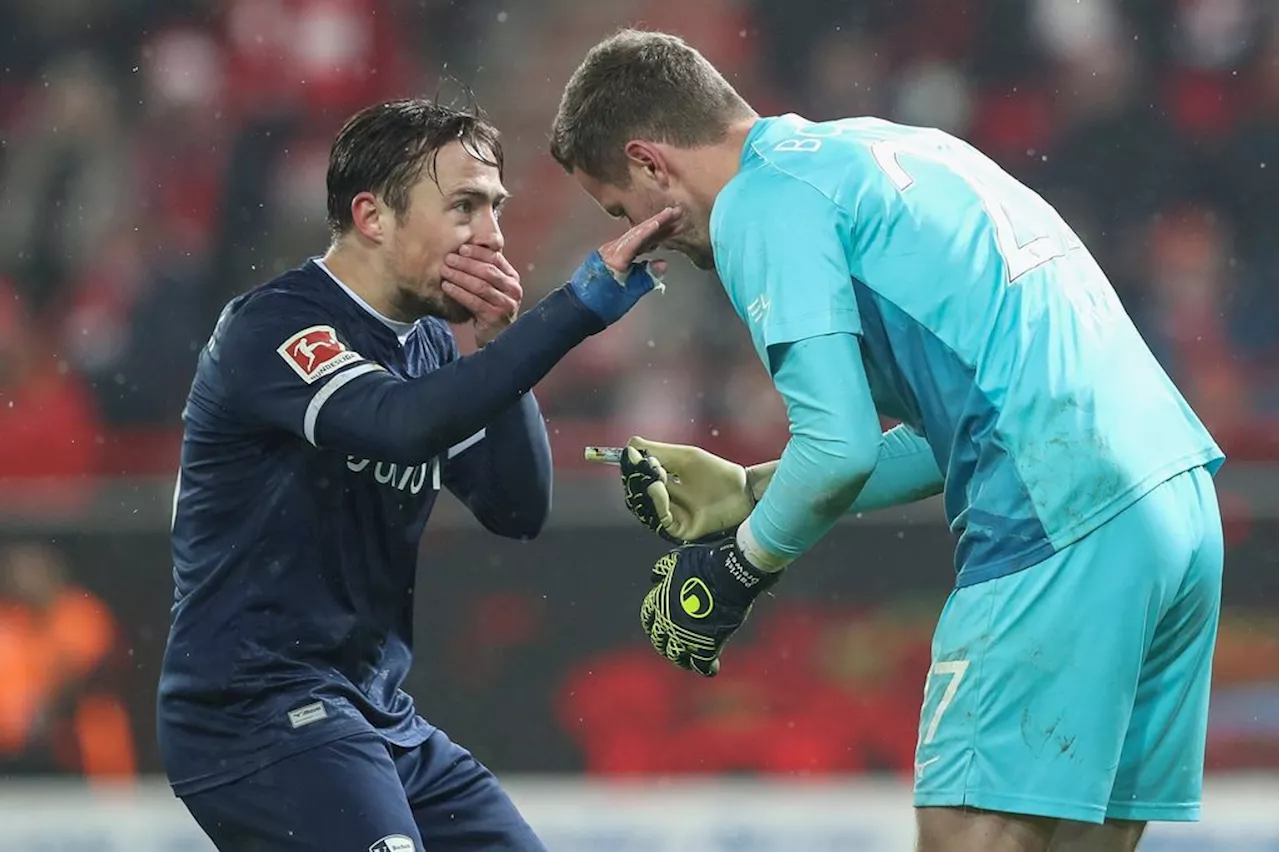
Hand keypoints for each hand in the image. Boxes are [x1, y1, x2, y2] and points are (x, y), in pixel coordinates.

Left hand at [441, 245, 522, 345]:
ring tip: (444, 271)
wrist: (498, 337)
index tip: (461, 248)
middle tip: (448, 258)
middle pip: (487, 271)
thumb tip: (463, 250)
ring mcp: (506, 304)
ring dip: (460, 276)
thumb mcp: (493, 288)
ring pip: (480, 285)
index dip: (478, 252)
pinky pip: (474, 301)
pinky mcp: (495, 317)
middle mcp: (513, 290)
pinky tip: (446, 287)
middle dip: (466, 263)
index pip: (496, 258)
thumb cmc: (491, 308)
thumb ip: (485, 271)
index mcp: (513, 278)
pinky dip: (458, 292)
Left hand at [568, 206, 683, 324]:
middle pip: (638, 232)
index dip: (654, 227)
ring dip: (654, 232)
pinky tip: (656, 242)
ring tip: (673, 225)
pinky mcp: (611, 259)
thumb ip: (645, 278)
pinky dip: (645, 241)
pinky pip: (632, 246)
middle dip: (659, 222)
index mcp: (616, 256)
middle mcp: (612, 249)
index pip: (638, 237)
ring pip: (636, 238)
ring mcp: (610, 253)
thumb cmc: (602, 304)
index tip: (668, 215)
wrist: (577, 310)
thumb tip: (663, 264)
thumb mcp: (627, 294)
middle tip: (677, 212)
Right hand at [621, 437, 754, 543]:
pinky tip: (659, 487)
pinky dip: (657, 502)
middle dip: (637, 477)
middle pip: (637, 493)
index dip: (633, 468)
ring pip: (645, 506)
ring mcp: (672, 516)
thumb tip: (628, 448)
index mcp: (664, 483)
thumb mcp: (684, 456)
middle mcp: (665, 501)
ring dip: (646, 488)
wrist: (742, 491)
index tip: (631, 455)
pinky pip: (660, 519)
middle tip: (644, 463)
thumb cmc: (716, 472)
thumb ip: (657, 451)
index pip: (638, 478)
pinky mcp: (679, 530)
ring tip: (655, 473)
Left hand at [641, 537, 782, 676]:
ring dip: (681, 658)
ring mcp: (686, 637)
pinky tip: (712, 668)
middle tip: (673, 643)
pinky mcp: (707, 646)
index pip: (648, 617)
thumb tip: (653, 577)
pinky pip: (702, 666)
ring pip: (677, 655)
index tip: (658, 622)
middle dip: (664, 642)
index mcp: (659, 602)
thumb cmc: (705, 563)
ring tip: (689, 658)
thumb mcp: (678, 559)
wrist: (729, 574)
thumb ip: (663, 568)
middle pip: (659, 640)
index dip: (652, 620)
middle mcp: (668, 623)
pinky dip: (707, 668)